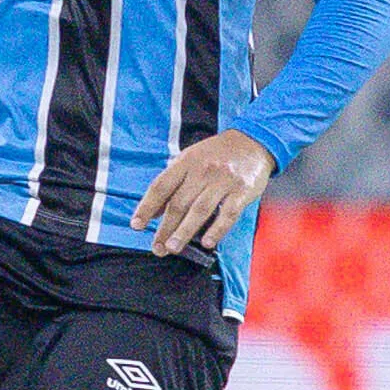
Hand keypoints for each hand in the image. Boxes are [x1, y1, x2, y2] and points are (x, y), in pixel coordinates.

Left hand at [131, 130, 274, 258]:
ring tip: (173, 248)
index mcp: (186, 162)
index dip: (146, 207)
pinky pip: (228, 214)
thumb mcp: (190, 159)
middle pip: (178, 203)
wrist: (252, 141)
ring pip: (200, 210)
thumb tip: (154, 211)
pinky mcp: (242, 191)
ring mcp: (223, 181)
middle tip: (157, 247)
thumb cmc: (217, 154)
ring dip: (184, 232)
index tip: (136, 225)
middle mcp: (202, 171)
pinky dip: (217, 229)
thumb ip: (173, 182)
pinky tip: (208, 243)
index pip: (161, 186)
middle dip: (165, 228)